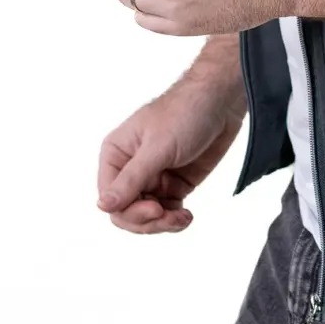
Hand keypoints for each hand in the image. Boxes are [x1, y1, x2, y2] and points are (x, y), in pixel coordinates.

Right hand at [97, 80, 245, 233]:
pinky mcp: (174, 184)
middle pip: (126, 212)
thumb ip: (131, 179)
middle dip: (147, 221)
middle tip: (169, 217)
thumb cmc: (185, 112)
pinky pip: (167, 212)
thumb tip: (102, 206)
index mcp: (116, 154)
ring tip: (183, 218)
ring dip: (163, 223)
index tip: (156, 209)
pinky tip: (187, 216)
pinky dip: (175, 219)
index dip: (130, 211)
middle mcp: (131, 169)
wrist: (222, 100)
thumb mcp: (157, 147)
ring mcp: (153, 178)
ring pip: (147, 217)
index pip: (111, 199)